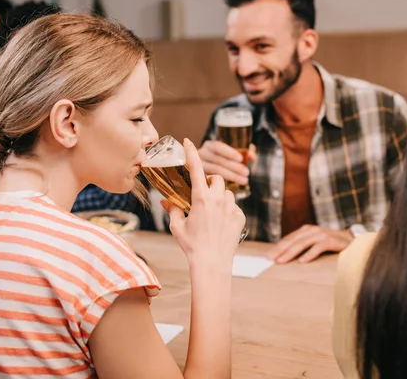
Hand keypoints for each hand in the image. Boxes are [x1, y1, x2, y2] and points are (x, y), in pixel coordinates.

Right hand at [161, 138, 245, 265]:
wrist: (212, 263)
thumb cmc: (192, 246)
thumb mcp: (177, 227)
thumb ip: (172, 210)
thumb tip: (165, 201)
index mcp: (201, 198)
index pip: (197, 169)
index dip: (192, 153)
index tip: (188, 142)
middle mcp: (219, 199)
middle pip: (216, 178)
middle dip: (210, 181)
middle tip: (202, 193)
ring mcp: (232, 208)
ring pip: (228, 193)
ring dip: (220, 196)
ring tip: (212, 212)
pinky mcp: (240, 217)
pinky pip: (234, 207)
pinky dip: (227, 211)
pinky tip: (220, 224)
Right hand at [198, 140, 256, 185]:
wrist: (207, 172)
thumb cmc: (224, 161)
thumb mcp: (233, 154)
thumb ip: (244, 152)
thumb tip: (252, 156)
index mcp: (209, 146)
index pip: (217, 147)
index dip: (229, 152)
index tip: (240, 159)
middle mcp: (201, 155)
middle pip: (217, 160)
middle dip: (234, 166)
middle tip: (246, 172)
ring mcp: (198, 167)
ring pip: (215, 171)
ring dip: (231, 175)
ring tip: (244, 180)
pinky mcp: (198, 179)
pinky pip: (211, 181)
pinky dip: (223, 183)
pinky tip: (232, 187)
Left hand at [267, 225, 353, 263]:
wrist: (353, 241)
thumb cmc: (331, 245)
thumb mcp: (314, 244)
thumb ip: (302, 248)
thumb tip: (285, 257)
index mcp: (306, 230)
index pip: (289, 239)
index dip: (277, 247)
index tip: (268, 256)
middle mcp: (312, 230)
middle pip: (293, 241)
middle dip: (280, 250)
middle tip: (271, 259)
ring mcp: (322, 234)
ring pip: (302, 243)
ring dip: (291, 253)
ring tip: (282, 261)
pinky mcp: (331, 240)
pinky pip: (318, 247)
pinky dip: (310, 254)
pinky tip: (302, 261)